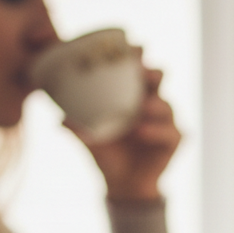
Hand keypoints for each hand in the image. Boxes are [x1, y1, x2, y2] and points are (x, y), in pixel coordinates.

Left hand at [68, 58, 180, 201]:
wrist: (122, 186)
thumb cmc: (105, 153)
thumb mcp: (86, 138)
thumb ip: (74, 126)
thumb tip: (58, 119)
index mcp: (131, 94)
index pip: (137, 67)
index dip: (137, 55)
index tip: (133, 46)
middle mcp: (151, 103)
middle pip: (159, 79)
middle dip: (153, 72)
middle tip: (143, 71)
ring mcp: (165, 121)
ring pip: (166, 106)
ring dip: (155, 105)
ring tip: (141, 108)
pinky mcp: (174, 141)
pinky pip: (170, 133)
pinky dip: (156, 131)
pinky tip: (141, 131)